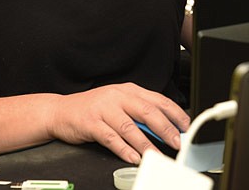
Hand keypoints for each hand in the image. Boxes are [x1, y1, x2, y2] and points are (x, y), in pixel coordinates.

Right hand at [47, 82, 190, 163]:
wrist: (61, 111)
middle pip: (146, 111)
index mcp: (128, 91)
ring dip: (146, 143)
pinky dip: (124, 149)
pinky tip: (133, 157)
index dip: (174, 113)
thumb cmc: (94, 109)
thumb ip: (139, 114)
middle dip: (165, 128)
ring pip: (130, 127)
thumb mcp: (119, 105)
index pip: (157, 100)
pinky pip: (111, 138)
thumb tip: (164, 129)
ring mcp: (104, 109)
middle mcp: (117, 97)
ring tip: (157, 155)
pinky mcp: (92, 123)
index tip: (186, 126)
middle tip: (176, 141)